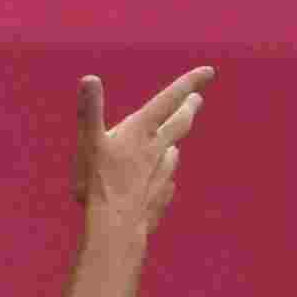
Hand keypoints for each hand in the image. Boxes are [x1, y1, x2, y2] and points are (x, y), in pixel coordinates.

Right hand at [78, 66, 212, 230]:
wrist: (115, 224)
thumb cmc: (99, 182)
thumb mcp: (88, 143)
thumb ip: (90, 111)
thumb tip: (89, 78)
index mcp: (141, 131)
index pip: (169, 100)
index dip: (188, 83)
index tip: (208, 71)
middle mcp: (156, 149)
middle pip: (178, 125)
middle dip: (188, 109)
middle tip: (197, 99)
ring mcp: (160, 174)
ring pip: (172, 154)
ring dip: (174, 145)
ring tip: (174, 144)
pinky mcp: (158, 197)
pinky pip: (166, 184)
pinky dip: (165, 177)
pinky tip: (164, 182)